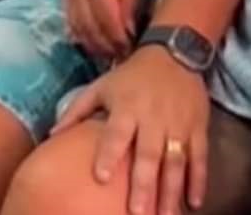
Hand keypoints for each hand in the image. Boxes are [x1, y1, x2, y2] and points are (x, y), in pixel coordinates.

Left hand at [53, 46, 209, 214]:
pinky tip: (194, 203)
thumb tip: (51, 136)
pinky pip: (199, 156)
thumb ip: (77, 111)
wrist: (175, 52)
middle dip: (144, 184)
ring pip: (175, 160)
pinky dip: (198, 180)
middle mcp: (153, 117)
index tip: (101, 177)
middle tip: (138, 213)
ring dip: (171, 190)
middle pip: (149, 153)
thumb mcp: (102, 86)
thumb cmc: (132, 75)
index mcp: (127, 107)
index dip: (109, 153)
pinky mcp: (197, 126)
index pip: (116, 132)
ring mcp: (178, 123)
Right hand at [65, 0, 143, 56]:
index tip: (130, 50)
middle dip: (105, 45)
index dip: (117, 37)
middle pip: (88, 25)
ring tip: (110, 54)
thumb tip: (128, 31)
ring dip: (92, 43)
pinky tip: (93, 42)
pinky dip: (81, 34)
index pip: (105, 17)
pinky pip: (70, 18)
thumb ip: (129, 0)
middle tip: (122, 57)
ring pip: (77, 25)